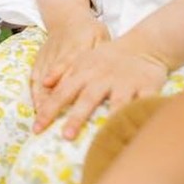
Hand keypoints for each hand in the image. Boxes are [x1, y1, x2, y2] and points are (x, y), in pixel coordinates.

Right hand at [31, 10, 108, 111]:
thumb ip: (105, 57)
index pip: (71, 71)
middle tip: (50, 121)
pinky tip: (37, 108)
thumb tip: (113, 78)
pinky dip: (35, 93)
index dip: (69, 89)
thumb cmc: (89, 31)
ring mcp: (47, 58)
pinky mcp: (39, 60)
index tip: (68, 108)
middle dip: (51, 103)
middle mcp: (59, 55)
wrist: (66, 18)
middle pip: (54, 82)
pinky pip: (34, 78)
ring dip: (41, 101)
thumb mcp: (101, 38)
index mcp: (78, 48)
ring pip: (42, 82)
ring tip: (41, 119)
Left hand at [33, 38, 167, 138]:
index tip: (36, 128)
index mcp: (84, 73)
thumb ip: (62, 71)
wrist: (143, 46)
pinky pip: (146, 101)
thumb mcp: (82, 59)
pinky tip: (137, 126)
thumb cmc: (106, 58)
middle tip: (66, 136)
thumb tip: (43, 83)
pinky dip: (142, 112)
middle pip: (88, 99)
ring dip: (110, 117)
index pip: (62, 93)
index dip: (49, 110)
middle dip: (76, 117)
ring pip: (118, 102)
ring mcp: (126, 83)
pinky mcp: (147, 86)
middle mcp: (103, 78)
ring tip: (104, 136)